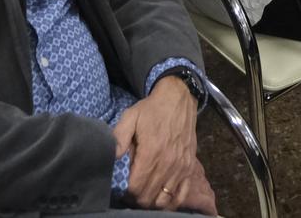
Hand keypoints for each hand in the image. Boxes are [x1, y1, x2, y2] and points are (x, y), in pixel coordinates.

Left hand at [113, 76, 203, 210]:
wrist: (179, 99)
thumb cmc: (152, 109)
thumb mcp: (130, 117)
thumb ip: (119, 137)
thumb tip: (111, 157)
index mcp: (151, 152)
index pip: (137, 188)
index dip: (127, 193)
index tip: (122, 189)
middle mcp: (168, 164)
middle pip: (149, 198)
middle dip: (137, 199)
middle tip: (131, 193)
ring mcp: (181, 168)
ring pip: (164, 200)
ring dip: (152, 202)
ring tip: (145, 194)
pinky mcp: (190, 168)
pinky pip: (182, 195)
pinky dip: (171, 202)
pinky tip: (162, 197)